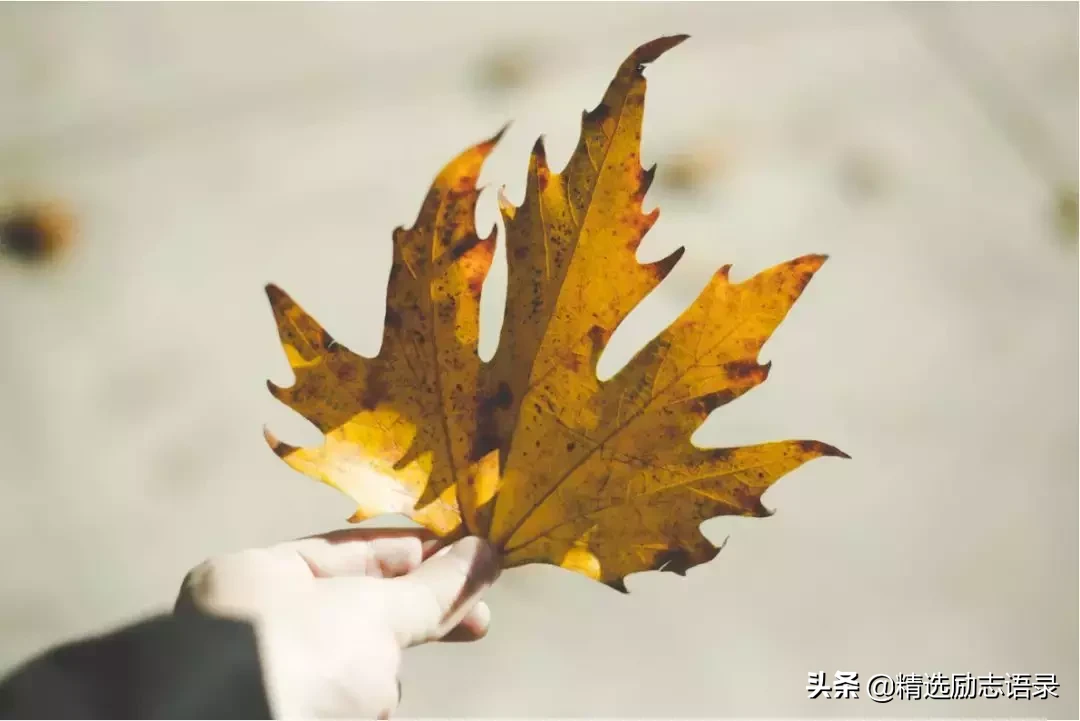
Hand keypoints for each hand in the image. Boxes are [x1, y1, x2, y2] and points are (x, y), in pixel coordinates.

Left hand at [175, 528, 499, 718]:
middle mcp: (252, 623)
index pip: (352, 548)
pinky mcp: (285, 713)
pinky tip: (369, 713)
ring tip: (379, 692)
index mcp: (257, 576)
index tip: (471, 560)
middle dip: (415, 618)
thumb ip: (433, 586)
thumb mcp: (374, 613)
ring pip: (353, 661)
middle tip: (479, 622)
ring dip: (382, 674)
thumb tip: (487, 553)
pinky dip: (363, 707)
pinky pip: (339, 700)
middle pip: (358, 608)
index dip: (417, 552)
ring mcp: (265, 678)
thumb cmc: (301, 659)